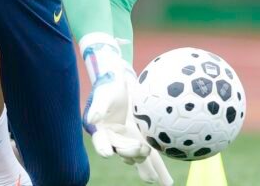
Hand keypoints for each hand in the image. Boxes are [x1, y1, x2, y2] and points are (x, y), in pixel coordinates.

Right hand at [83, 58, 172, 184]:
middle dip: (130, 152)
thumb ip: (98, 106)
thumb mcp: (104, 93)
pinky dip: (157, 166)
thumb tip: (92, 119)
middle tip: (142, 150)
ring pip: (136, 157)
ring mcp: (129, 142)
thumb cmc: (111, 85)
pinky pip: (150, 155)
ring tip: (154, 178)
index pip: (101, 141)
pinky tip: (166, 180)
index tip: (107, 153)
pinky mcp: (141, 141)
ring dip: (145, 166)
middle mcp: (114, 139)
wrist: (123, 83)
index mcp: (101, 130)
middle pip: (122, 150)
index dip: (103, 147)